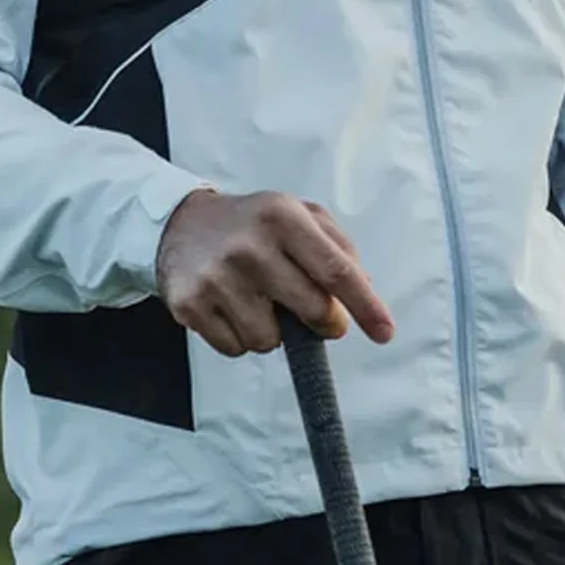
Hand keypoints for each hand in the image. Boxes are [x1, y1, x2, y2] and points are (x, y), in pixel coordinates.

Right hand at [155, 189, 395, 357]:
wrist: (179, 223)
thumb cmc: (253, 223)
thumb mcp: (298, 214)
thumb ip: (337, 247)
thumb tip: (365, 291)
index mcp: (282, 216)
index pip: (336, 270)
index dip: (366, 306)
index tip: (385, 333)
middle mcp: (249, 246)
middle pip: (312, 310)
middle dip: (325, 323)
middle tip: (315, 314)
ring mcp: (216, 279)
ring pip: (271, 340)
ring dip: (273, 331)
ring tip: (256, 299)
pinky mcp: (190, 306)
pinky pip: (236, 349)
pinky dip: (240, 337)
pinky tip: (230, 306)